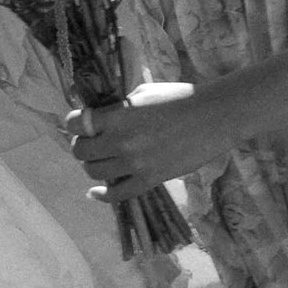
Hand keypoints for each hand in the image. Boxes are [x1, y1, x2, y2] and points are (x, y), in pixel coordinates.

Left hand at [74, 91, 206, 200]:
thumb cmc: (180, 97)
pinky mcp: (150, 180)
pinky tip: (95, 192)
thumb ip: (119, 107)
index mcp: (118, 116)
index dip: (74, 122)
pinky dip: (102, 195)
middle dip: (80, 145)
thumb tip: (101, 116)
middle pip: (80, 151)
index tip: (79, 122)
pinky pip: (118, 194)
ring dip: (92, 165)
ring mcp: (135, 164)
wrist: (214, 116)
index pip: (76, 123)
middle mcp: (121, 142)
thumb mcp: (143, 92)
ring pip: (94, 172)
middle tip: (90, 141)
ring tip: (100, 159)